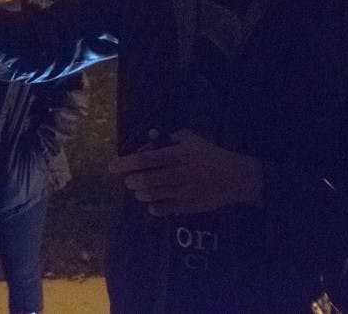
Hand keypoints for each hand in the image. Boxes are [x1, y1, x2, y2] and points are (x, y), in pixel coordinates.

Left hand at [108, 129, 263, 215]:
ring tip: (139, 189)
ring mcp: (182, 192)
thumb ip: (171, 137)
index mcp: (177, 155)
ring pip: (152, 195)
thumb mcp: (192, 138)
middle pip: (145, 180)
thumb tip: (151, 139)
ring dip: (140, 193)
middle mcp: (177, 174)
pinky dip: (154, 207)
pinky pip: (164, 209)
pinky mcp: (188, 206)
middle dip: (131, 181)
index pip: (145, 159)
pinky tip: (153, 203)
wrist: (236, 177)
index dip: (125, 162)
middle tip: (128, 180)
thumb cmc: (211, 154)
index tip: (111, 166)